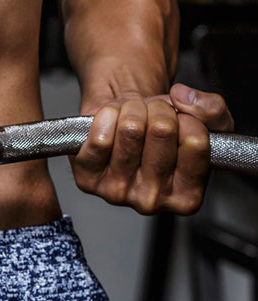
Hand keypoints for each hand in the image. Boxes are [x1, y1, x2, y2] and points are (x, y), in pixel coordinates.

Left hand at [71, 83, 233, 214]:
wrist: (120, 121)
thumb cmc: (160, 128)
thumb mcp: (202, 120)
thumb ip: (212, 109)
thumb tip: (182, 98)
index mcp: (187, 197)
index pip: (196, 141)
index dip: (186, 118)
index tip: (178, 122)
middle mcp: (154, 202)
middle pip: (162, 130)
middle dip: (157, 109)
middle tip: (151, 117)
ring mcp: (119, 194)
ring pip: (131, 129)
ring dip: (131, 109)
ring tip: (132, 119)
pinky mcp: (89, 179)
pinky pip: (100, 138)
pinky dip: (105, 116)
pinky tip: (109, 123)